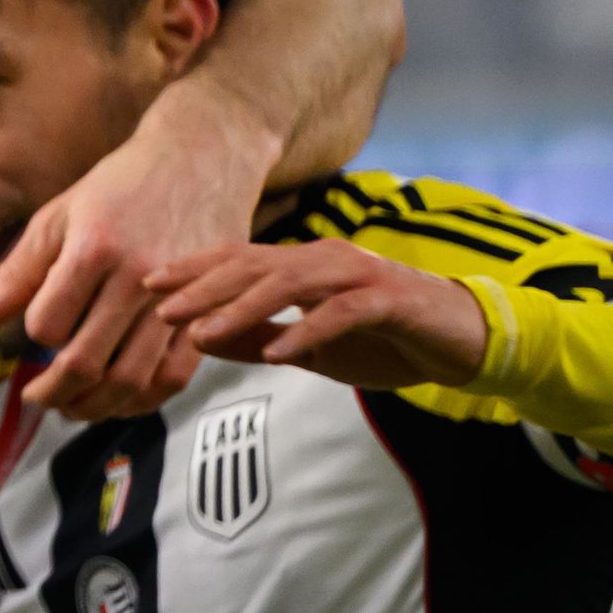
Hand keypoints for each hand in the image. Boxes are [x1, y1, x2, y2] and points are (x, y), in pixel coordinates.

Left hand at [0, 77, 273, 417]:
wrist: (198, 160)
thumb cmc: (119, 187)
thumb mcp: (58, 218)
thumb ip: (17, 273)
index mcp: (94, 250)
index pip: (48, 324)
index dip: (35, 336)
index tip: (36, 333)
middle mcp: (137, 279)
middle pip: (87, 362)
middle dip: (54, 391)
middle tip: (37, 397)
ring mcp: (176, 300)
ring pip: (131, 380)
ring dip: (95, 406)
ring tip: (72, 406)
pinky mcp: (205, 313)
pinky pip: (173, 377)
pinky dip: (143, 400)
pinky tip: (120, 398)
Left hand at [146, 238, 490, 390]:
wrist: (465, 341)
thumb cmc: (385, 339)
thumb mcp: (313, 347)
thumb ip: (260, 339)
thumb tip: (199, 341)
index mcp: (304, 265)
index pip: (238, 260)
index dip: (193, 270)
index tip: (147, 286)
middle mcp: (325, 260)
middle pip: (253, 266)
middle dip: (203, 286)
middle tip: (159, 307)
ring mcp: (358, 276)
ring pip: (289, 284)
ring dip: (242, 307)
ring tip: (203, 331)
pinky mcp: (389, 300)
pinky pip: (340, 314)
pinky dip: (306, 331)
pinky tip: (276, 352)